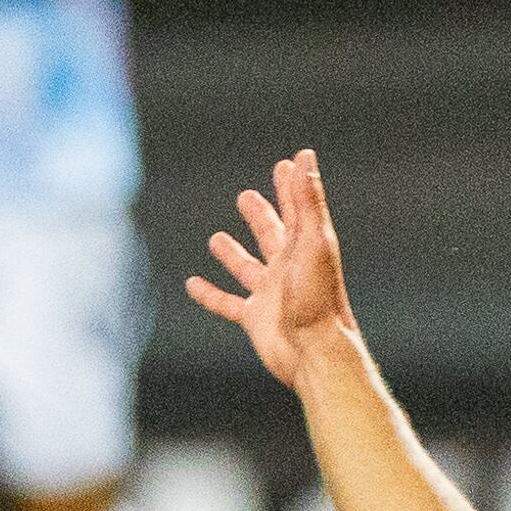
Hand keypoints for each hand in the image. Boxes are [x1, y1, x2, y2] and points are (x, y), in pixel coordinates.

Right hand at [186, 149, 355, 388]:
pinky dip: (210, 294)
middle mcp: (289, 268)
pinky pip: (227, 303)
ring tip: (216, 239)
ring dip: (233, 254)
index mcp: (306, 247)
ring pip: (248, 267)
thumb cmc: (318, 298)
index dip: (291, 186)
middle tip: (246, 196)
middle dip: (261, 215)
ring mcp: (271, 293)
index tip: (286, 165)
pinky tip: (192, 285)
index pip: (297, 209)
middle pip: (273, 235)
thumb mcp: (312, 242)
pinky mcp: (255, 317)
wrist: (315, 352)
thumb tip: (304, 158)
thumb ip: (307, 201)